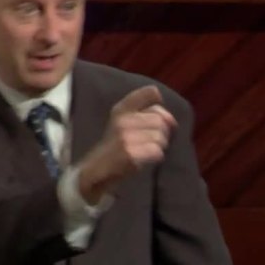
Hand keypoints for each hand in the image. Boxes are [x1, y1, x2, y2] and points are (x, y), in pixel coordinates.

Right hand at [78, 85, 176, 203]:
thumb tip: (171, 120)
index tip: (154, 121)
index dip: (160, 108)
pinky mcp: (129, 153)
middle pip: (160, 120)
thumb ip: (143, 113)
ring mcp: (125, 137)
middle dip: (162, 133)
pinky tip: (144, 160)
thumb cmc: (112, 148)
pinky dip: (155, 157)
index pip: (150, 93)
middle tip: (150, 143)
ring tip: (145, 151)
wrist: (93, 171)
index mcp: (121, 109)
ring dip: (159, 147)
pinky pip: (157, 151)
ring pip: (160, 136)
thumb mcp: (122, 123)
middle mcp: (122, 120)